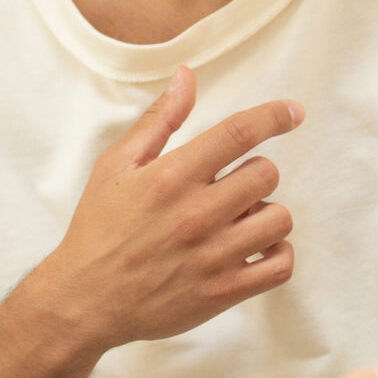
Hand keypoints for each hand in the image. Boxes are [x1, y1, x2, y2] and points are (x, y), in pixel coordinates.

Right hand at [26, 66, 302, 353]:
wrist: (85, 300)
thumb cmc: (99, 229)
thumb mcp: (115, 165)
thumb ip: (158, 121)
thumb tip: (187, 77)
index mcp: (172, 177)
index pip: (239, 133)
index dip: (274, 116)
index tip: (292, 112)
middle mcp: (197, 214)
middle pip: (266, 174)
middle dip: (256, 172)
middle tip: (231, 185)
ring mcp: (213, 256)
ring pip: (279, 219)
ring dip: (266, 213)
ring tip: (240, 220)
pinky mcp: (223, 292)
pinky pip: (280, 267)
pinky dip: (277, 254)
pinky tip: (255, 248)